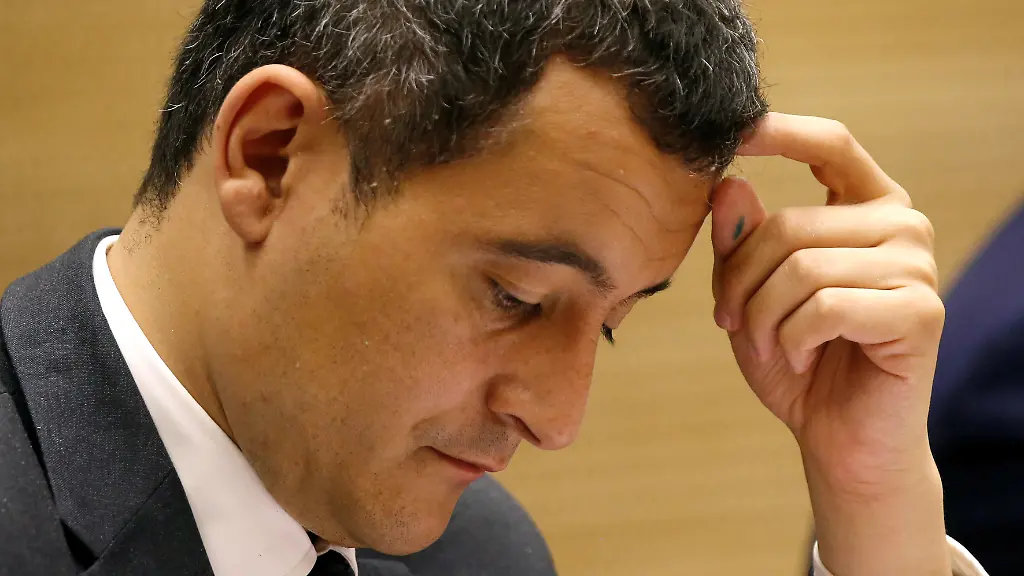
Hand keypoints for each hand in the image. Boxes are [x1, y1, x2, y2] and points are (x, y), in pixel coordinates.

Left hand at [711, 113, 949, 574]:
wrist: (838, 438)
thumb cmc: (796, 358)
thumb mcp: (750, 293)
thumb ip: (740, 240)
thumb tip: (727, 184)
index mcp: (866, 207)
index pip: (831, 145)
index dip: (781, 132)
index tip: (733, 130)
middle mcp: (901, 226)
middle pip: (789, 224)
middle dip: (739, 280)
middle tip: (730, 321)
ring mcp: (916, 266)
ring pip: (801, 267)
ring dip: (762, 316)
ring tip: (768, 345)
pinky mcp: (919, 311)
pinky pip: (824, 306)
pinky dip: (793, 339)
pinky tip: (801, 357)